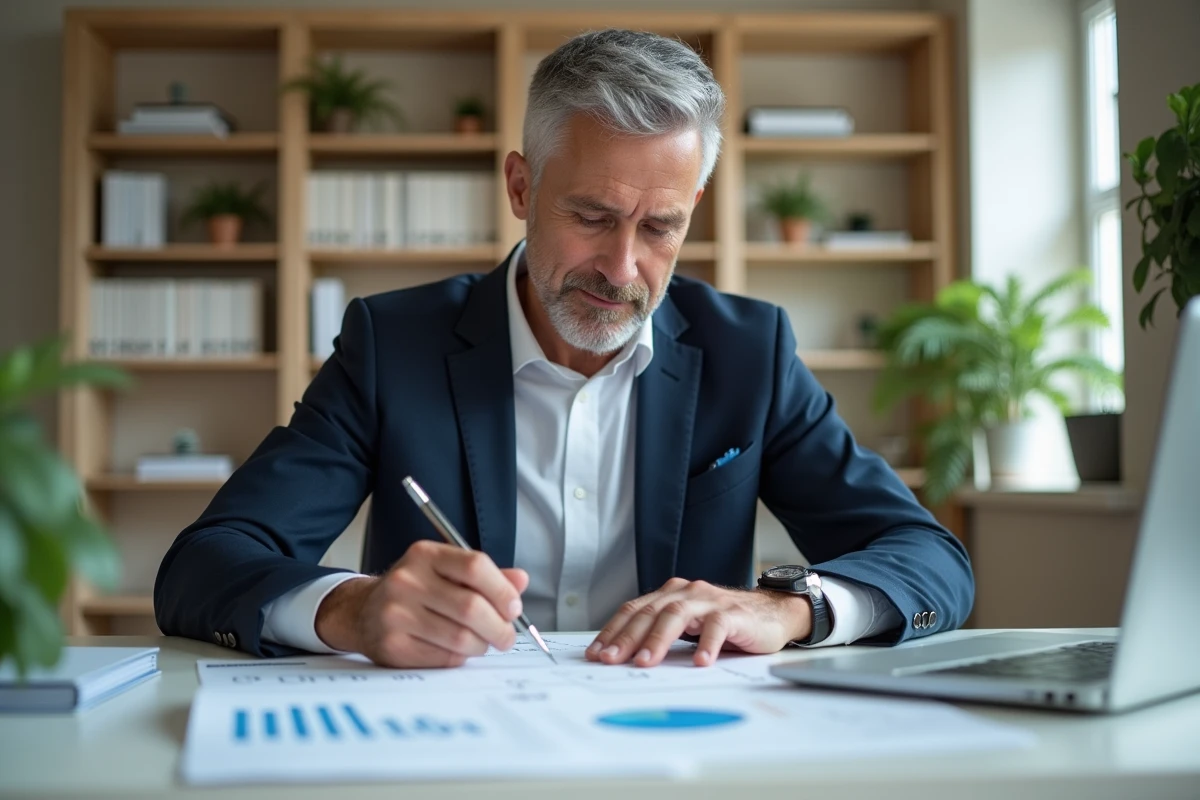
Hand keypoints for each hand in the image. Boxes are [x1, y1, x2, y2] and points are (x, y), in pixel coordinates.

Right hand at [315, 540, 528, 667]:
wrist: (364, 612)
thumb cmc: (416, 591)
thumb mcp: (446, 571)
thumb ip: (486, 575)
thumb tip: (520, 581)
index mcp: (425, 555)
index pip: (475, 566)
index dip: (502, 590)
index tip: (514, 608)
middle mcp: (407, 581)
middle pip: (471, 607)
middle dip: (499, 627)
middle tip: (507, 636)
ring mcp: (396, 614)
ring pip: (461, 637)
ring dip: (482, 645)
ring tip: (482, 642)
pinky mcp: (393, 646)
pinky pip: (444, 657)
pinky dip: (460, 657)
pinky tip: (457, 650)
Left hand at [585, 578, 811, 667]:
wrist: (772, 613)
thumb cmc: (725, 624)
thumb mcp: (688, 627)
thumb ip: (662, 635)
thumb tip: (623, 658)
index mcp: (671, 594)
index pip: (634, 610)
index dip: (613, 630)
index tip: (595, 653)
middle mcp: (687, 592)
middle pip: (650, 612)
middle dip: (627, 637)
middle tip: (610, 660)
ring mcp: (710, 601)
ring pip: (677, 614)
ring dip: (658, 639)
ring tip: (644, 662)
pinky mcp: (734, 613)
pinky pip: (717, 626)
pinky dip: (706, 643)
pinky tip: (699, 661)